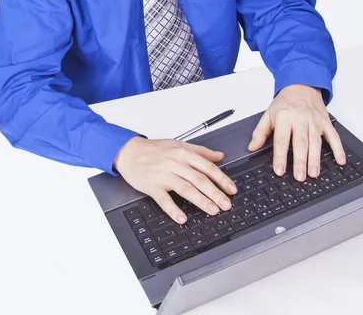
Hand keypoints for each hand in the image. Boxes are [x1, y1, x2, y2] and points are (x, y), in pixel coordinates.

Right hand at [113, 136, 236, 223]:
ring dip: (201, 201)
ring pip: (185, 188)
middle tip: (226, 204)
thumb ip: (201, 151)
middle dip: (215, 193)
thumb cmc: (155, 149)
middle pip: (199, 179)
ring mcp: (164, 175)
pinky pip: (164, 199)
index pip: (207, 166)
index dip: (221, 179)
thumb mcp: (180, 145)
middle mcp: (176, 163)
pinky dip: (173, 209)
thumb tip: (220, 156)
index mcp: (184, 153)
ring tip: (212, 210)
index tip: (231, 189)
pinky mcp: (152, 186)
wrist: (130, 151)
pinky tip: (182, 218)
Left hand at [247, 83, 345, 180]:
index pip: (281, 139)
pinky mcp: (325, 122)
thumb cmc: (285, 102)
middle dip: (300, 161)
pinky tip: (340, 160)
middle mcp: (300, 119)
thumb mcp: (268, 114)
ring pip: (316, 142)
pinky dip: (338, 149)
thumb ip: (260, 132)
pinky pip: (333, 136)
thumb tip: (252, 147)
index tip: (279, 170)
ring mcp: (315, 121)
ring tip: (314, 173)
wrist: (302, 84)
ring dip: (315, 159)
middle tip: (299, 177)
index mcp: (284, 117)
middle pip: (300, 143)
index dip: (280, 156)